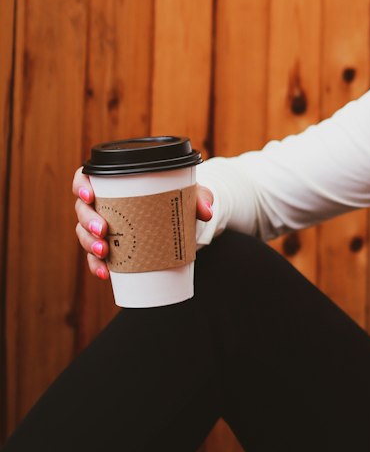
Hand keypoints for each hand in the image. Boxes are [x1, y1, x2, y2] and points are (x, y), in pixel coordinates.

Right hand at [73, 170, 213, 281]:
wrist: (178, 216)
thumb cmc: (175, 197)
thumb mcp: (187, 193)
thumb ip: (198, 197)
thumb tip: (206, 211)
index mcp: (113, 183)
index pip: (85, 178)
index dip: (81, 185)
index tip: (89, 195)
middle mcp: (102, 204)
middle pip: (82, 210)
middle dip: (87, 221)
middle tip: (102, 230)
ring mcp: (102, 226)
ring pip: (84, 234)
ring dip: (89, 244)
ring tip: (104, 253)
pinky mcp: (108, 246)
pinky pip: (94, 257)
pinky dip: (97, 265)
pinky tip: (105, 273)